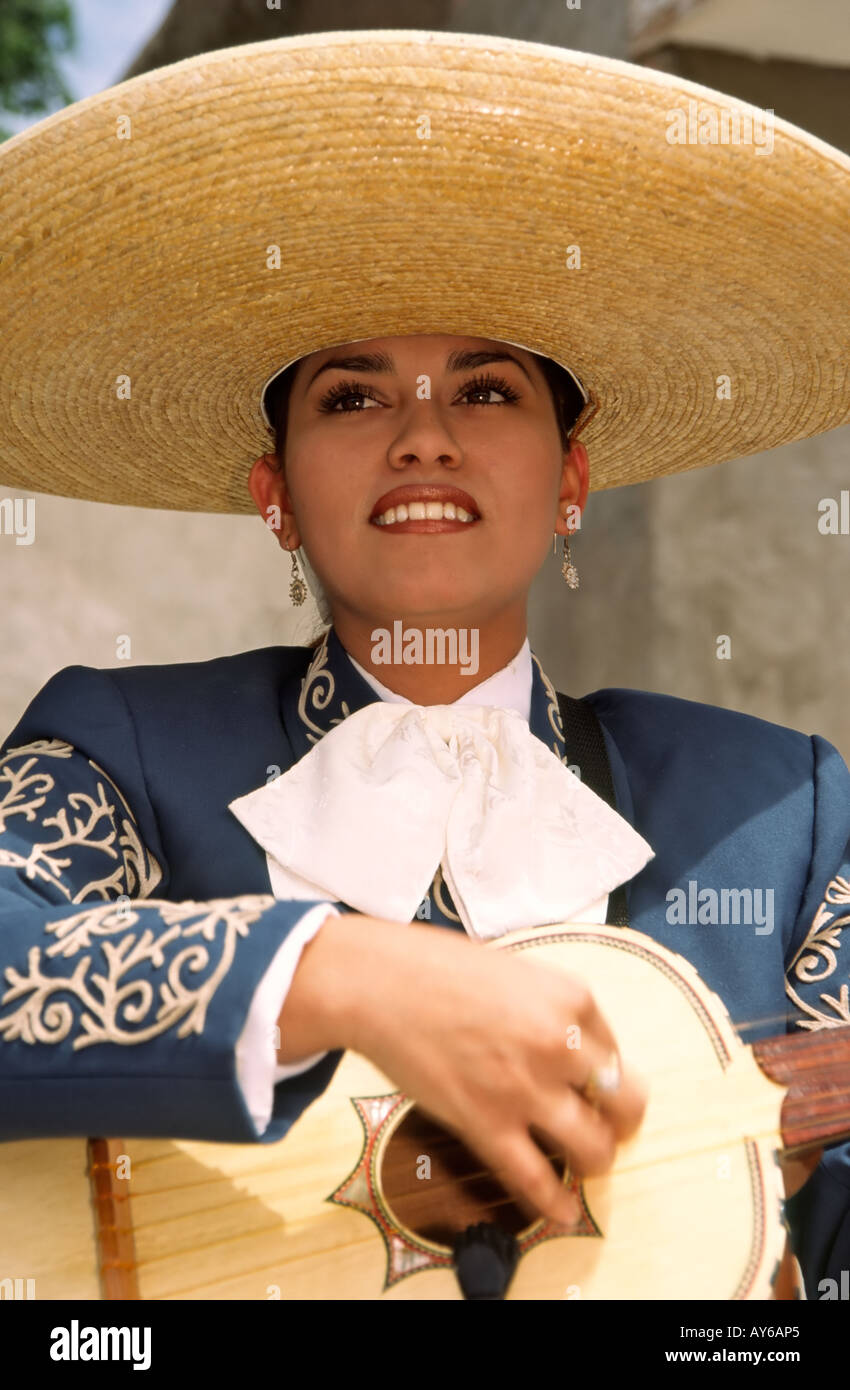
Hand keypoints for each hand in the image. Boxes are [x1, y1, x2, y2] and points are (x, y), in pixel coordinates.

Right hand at [294, 915, 646, 1225]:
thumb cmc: (437, 970)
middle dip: (621, 1122)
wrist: (379, 984)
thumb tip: (570, 1049)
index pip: (615, 1051)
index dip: (604, 1072)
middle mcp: (560, 1045)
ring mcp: (526, 1089)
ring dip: (594, 1162)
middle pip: (626, 1103)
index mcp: (572, 998)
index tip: (592, 1084)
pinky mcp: (488, 1125)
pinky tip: (561, 1211)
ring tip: (581, 1164)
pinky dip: (555, 1204)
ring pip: (594, 1149)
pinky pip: (537, 1180)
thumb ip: (549, 1010)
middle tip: (607, 1127)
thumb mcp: (515, 974)